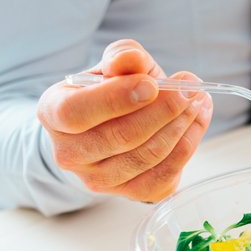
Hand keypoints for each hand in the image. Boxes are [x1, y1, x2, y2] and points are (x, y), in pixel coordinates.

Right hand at [37, 39, 212, 201]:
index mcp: (53, 113)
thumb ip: (123, 57)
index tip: (152, 84)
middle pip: (120, 137)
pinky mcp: (129, 193)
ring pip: (147, 156)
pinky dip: (187, 145)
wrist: (114, 126)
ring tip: (197, 100)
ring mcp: (97, 179)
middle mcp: (69, 153)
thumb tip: (131, 59)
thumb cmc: (112, 91)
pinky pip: (164, 174)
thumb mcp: (115, 66)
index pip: (76, 112)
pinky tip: (196, 121)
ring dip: (180, 125)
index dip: (116, 98)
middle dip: (163, 110)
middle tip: (189, 88)